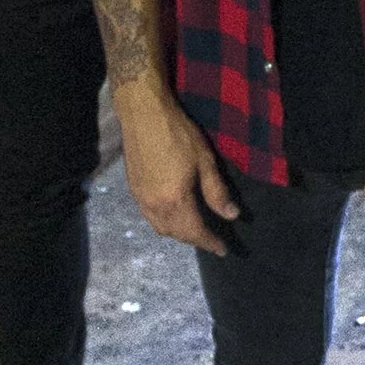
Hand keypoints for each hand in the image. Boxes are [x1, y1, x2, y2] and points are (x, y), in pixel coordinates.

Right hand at [118, 94, 240, 249]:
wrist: (143, 114)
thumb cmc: (178, 135)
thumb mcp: (205, 162)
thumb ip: (217, 192)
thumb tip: (232, 216)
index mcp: (174, 201)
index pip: (195, 232)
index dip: (210, 242)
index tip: (224, 250)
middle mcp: (154, 206)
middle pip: (175, 233)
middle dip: (194, 240)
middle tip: (212, 240)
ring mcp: (139, 199)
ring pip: (159, 227)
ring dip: (178, 233)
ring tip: (195, 230)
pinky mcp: (132, 189)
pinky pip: (149, 217)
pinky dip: (164, 222)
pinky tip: (174, 214)